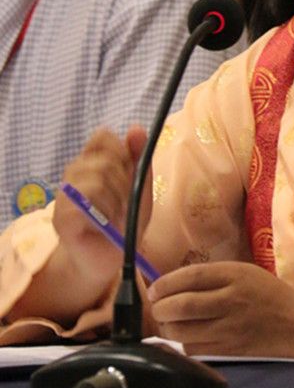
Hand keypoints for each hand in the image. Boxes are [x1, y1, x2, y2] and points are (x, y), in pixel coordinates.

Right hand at [53, 125, 149, 291]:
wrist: (110, 260)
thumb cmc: (124, 223)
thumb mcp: (140, 189)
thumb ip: (139, 159)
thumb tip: (136, 128)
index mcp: (92, 161)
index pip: (103, 136)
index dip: (120, 151)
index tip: (128, 174)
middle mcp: (74, 172)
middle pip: (107, 160)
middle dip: (125, 184)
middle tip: (124, 205)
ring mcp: (64, 194)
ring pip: (97, 179)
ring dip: (116, 201)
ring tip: (114, 217)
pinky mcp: (60, 216)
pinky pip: (85, 201)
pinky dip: (103, 214)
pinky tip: (104, 225)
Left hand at [147, 261, 293, 361]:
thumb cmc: (269, 293)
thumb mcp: (244, 272)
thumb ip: (214, 276)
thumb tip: (175, 283)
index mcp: (235, 275)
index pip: (192, 277)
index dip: (166, 283)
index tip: (154, 289)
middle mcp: (231, 300)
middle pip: (183, 305)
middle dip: (161, 308)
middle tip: (156, 307)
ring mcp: (230, 328)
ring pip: (184, 331)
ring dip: (168, 328)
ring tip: (167, 322)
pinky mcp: (229, 350)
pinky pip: (195, 350)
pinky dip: (182, 344)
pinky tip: (185, 336)